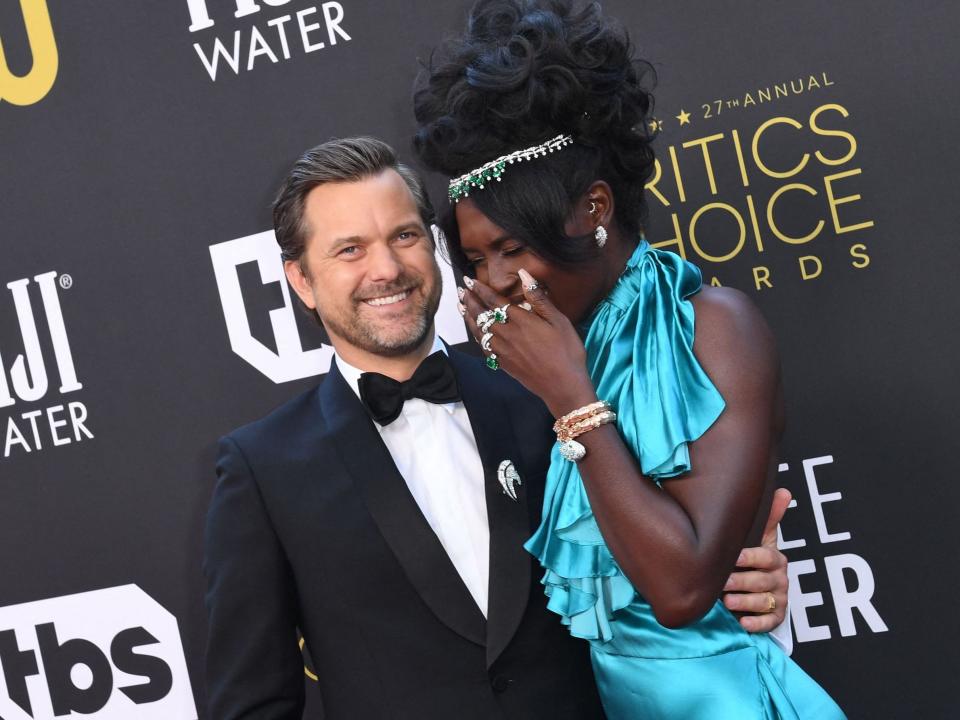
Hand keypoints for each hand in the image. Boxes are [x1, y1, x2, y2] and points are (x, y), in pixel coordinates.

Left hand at [460, 271, 595, 416]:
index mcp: (520, 320)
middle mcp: (507, 334)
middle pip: (481, 315)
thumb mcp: (559, 320)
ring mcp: (503, 351)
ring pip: (479, 331)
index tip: (468, 281)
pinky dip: (476, 337)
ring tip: (461, 307)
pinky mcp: (503, 364)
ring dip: (468, 317)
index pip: (493, 301)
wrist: (563, 386)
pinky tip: (476, 333)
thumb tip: (524, 274)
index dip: (480, 290)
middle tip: (460, 291)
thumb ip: (539, 298)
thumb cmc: (567, 351)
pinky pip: (484, 347)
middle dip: (469, 301)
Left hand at [721, 488, 790, 631]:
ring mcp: (778, 599)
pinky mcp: (775, 618)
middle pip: (762, 581)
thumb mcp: (760, 537)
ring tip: (727, 602)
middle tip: (723, 584)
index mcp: (775, 558)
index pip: (765, 557)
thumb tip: (784, 491)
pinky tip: (743, 623)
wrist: (756, 587)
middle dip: (742, 582)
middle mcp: (779, 579)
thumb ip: (770, 517)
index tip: (734, 558)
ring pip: (764, 602)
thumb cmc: (753, 558)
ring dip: (746, 602)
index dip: (750, 558)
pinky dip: (756, 624)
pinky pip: (768, 623)